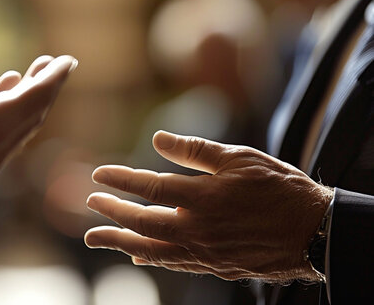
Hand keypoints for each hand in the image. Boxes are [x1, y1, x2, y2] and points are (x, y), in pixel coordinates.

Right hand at [0, 0, 75, 216]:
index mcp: (0, 123)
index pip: (41, 94)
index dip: (55, 75)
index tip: (68, 62)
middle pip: (32, 113)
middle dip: (42, 86)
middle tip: (50, 65)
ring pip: (14, 128)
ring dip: (21, 102)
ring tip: (16, 79)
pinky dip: (0, 118)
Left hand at [84, 131, 332, 281]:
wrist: (314, 232)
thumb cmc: (279, 189)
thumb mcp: (240, 158)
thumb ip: (195, 150)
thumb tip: (158, 138)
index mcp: (203, 197)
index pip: (149, 187)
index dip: (120, 180)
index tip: (98, 174)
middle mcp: (197, 229)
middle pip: (142, 222)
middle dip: (112, 212)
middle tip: (90, 204)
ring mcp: (204, 252)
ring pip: (150, 249)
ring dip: (119, 242)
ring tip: (94, 238)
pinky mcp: (214, 266)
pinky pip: (174, 264)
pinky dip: (150, 259)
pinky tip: (137, 256)